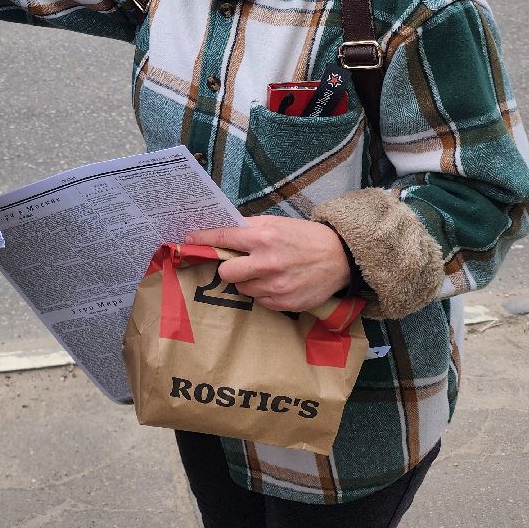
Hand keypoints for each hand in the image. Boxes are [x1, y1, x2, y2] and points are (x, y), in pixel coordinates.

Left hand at [186, 216, 350, 312]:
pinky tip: (279, 283)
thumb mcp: (277, 223)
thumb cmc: (305, 237)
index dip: (203, 240)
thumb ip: (249, 228)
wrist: (339, 257)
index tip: (189, 240)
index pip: (223, 239)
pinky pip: (260, 301)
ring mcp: (275, 286)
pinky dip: (264, 293)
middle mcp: (266, 263)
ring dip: (248, 281)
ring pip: (242, 288)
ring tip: (267, 272)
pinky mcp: (284, 303)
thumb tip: (223, 231)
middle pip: (226, 272)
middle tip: (241, 263)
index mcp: (263, 238)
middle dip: (229, 267)